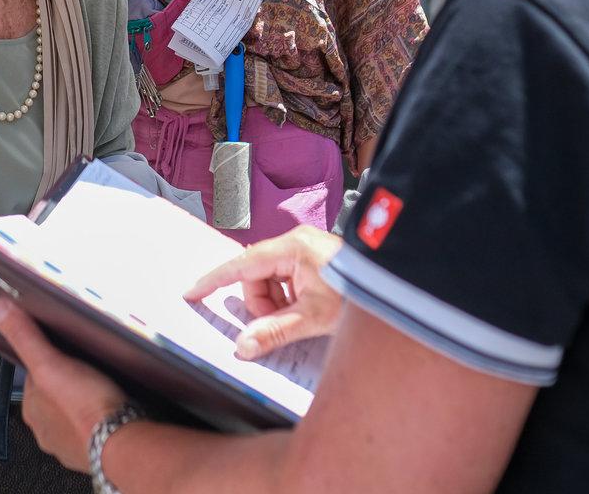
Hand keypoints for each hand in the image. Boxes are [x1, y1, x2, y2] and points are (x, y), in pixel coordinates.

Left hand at [0, 296, 126, 470]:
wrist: (122, 444)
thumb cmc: (87, 409)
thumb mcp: (50, 363)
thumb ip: (25, 337)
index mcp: (33, 409)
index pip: (31, 378)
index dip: (45, 361)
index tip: (58, 350)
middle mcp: (47, 430)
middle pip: (52, 397)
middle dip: (65, 384)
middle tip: (83, 367)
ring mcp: (71, 443)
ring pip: (71, 416)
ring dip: (81, 404)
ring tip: (97, 387)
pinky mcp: (94, 450)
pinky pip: (93, 430)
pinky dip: (98, 421)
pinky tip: (108, 410)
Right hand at [184, 225, 345, 359]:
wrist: (395, 287)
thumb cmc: (359, 295)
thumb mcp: (314, 318)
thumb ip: (275, 332)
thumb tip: (242, 347)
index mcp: (292, 248)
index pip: (241, 264)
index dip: (215, 280)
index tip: (192, 292)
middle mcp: (296, 242)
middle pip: (256, 277)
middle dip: (263, 304)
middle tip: (284, 322)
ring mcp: (305, 249)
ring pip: (270, 281)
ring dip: (277, 304)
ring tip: (302, 317)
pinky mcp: (313, 259)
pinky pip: (285, 281)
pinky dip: (289, 300)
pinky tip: (308, 310)